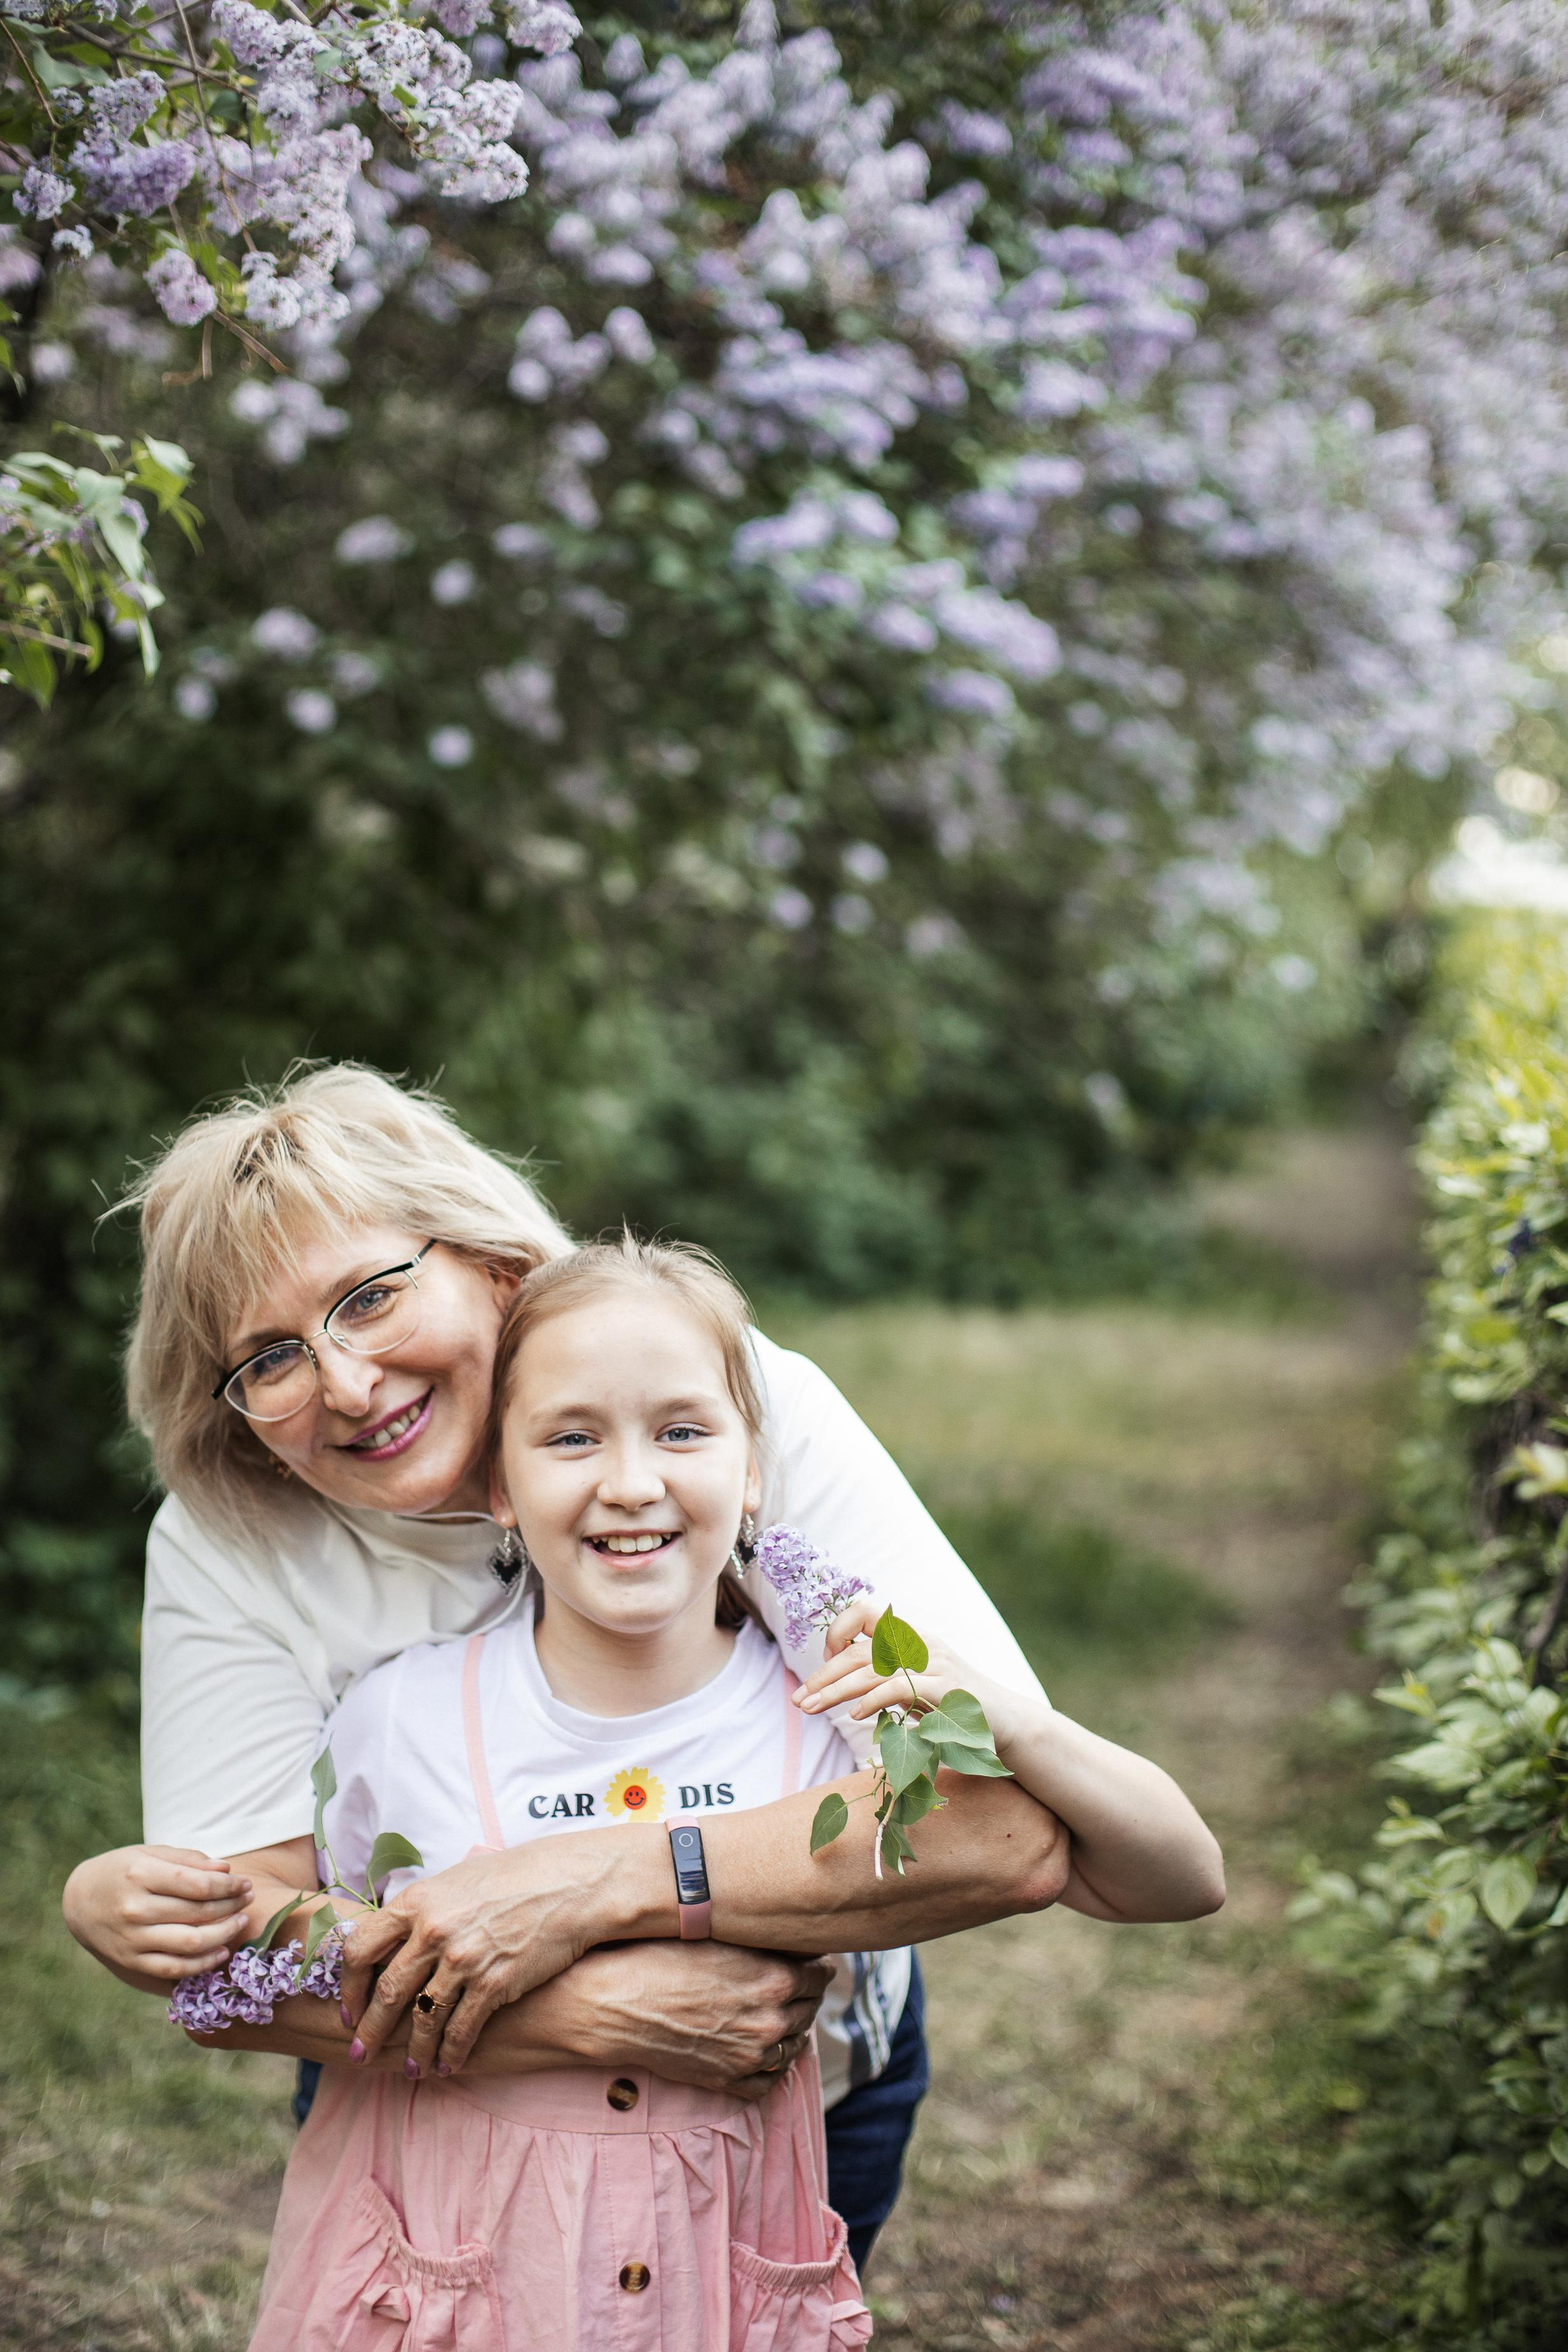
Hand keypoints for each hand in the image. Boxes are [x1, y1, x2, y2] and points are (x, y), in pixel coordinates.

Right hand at [62, 1843, 254, 1981]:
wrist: (79, 1901)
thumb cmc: (123, 1871)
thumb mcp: (150, 1853)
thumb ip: (189, 1860)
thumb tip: (227, 1871)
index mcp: (140, 1876)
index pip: (199, 1885)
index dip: (230, 1886)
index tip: (245, 1884)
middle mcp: (134, 1909)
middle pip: (198, 1913)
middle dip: (231, 1906)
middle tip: (248, 1900)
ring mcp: (132, 1940)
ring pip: (190, 1944)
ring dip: (224, 1935)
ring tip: (240, 1923)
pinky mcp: (131, 1962)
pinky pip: (174, 1969)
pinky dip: (202, 1964)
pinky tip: (221, 1952)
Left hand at [340, 1827, 645, 2077]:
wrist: (566, 1885)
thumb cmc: (511, 1879)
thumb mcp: (455, 1883)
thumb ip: (421, 1912)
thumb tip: (391, 1941)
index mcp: (417, 1902)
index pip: (359, 1949)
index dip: (348, 1985)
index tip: (349, 2008)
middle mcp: (432, 1932)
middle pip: (386, 1992)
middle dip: (370, 2030)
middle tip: (360, 2054)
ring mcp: (462, 1959)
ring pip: (422, 2018)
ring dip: (412, 2051)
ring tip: (410, 2070)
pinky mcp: (493, 1984)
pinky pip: (460, 2030)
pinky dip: (450, 2053)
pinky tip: (447, 2066)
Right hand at [510, 1943, 832, 2100]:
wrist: (617, 2002)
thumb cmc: (662, 1957)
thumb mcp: (720, 1937)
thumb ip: (764, 1942)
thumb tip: (790, 1936)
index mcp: (776, 1979)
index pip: (822, 1972)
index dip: (816, 1963)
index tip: (810, 1958)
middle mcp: (772, 2020)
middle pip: (811, 2008)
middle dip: (805, 1993)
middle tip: (795, 1982)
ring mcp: (752, 2055)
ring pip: (795, 2045)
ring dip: (792, 2027)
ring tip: (779, 2012)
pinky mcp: (729, 2080)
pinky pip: (770, 2080)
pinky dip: (772, 2065)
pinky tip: (764, 2049)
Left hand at [795, 1597, 1023, 1747]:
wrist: (1008, 1724)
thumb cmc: (956, 1708)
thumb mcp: (917, 1686)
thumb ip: (888, 1677)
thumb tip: (844, 1685)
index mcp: (912, 1637)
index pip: (865, 1613)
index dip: (838, 1632)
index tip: (826, 1661)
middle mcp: (921, 1643)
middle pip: (859, 1650)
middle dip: (823, 1674)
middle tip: (799, 1699)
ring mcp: (934, 1664)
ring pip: (870, 1669)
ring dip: (834, 1691)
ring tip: (810, 1708)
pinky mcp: (944, 1689)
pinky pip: (898, 1687)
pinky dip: (872, 1699)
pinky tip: (854, 1716)